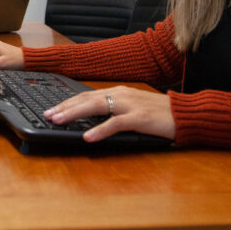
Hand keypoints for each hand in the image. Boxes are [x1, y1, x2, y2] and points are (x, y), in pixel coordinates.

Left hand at [43, 86, 175, 141]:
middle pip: (86, 99)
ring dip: (74, 114)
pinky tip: (88, 137)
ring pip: (96, 107)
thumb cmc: (159, 114)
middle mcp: (121, 94)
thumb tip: (91, 120)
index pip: (86, 95)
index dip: (67, 102)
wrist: (184, 113)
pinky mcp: (139, 118)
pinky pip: (116, 124)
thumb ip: (113, 112)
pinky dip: (100, 130)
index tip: (51, 109)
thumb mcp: (132, 109)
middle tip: (47, 114)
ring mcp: (130, 105)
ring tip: (58, 121)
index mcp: (118, 92)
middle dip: (64, 107)